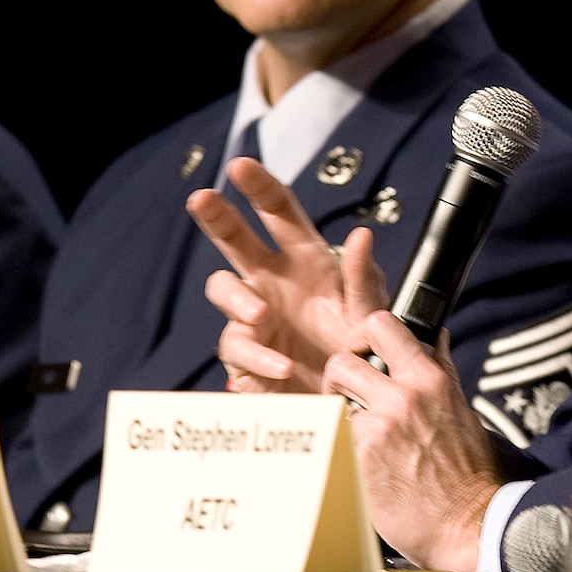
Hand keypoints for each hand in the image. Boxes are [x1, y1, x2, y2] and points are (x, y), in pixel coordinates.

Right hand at [188, 157, 386, 393]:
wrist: (349, 405)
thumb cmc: (361, 351)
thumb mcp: (370, 313)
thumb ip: (364, 278)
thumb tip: (362, 235)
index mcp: (305, 260)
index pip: (278, 213)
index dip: (259, 187)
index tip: (241, 166)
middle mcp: (273, 281)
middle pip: (234, 238)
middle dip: (216, 216)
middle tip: (201, 198)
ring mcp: (255, 316)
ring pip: (223, 289)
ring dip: (237, 298)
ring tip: (260, 314)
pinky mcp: (247, 354)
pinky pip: (239, 346)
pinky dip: (260, 357)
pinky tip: (284, 367)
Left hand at [323, 312, 499, 571]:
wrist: (469, 523)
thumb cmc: (469, 472)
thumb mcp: (460, 409)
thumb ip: (441, 371)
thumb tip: (438, 337)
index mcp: (430, 380)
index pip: (383, 325)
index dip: (362, 334)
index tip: (362, 351)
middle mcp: (403, 397)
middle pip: (342, 361)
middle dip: (339, 378)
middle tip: (348, 396)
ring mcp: (380, 428)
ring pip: (334, 403)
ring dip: (341, 416)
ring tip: (360, 435)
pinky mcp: (361, 459)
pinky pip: (338, 439)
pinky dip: (345, 449)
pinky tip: (366, 465)